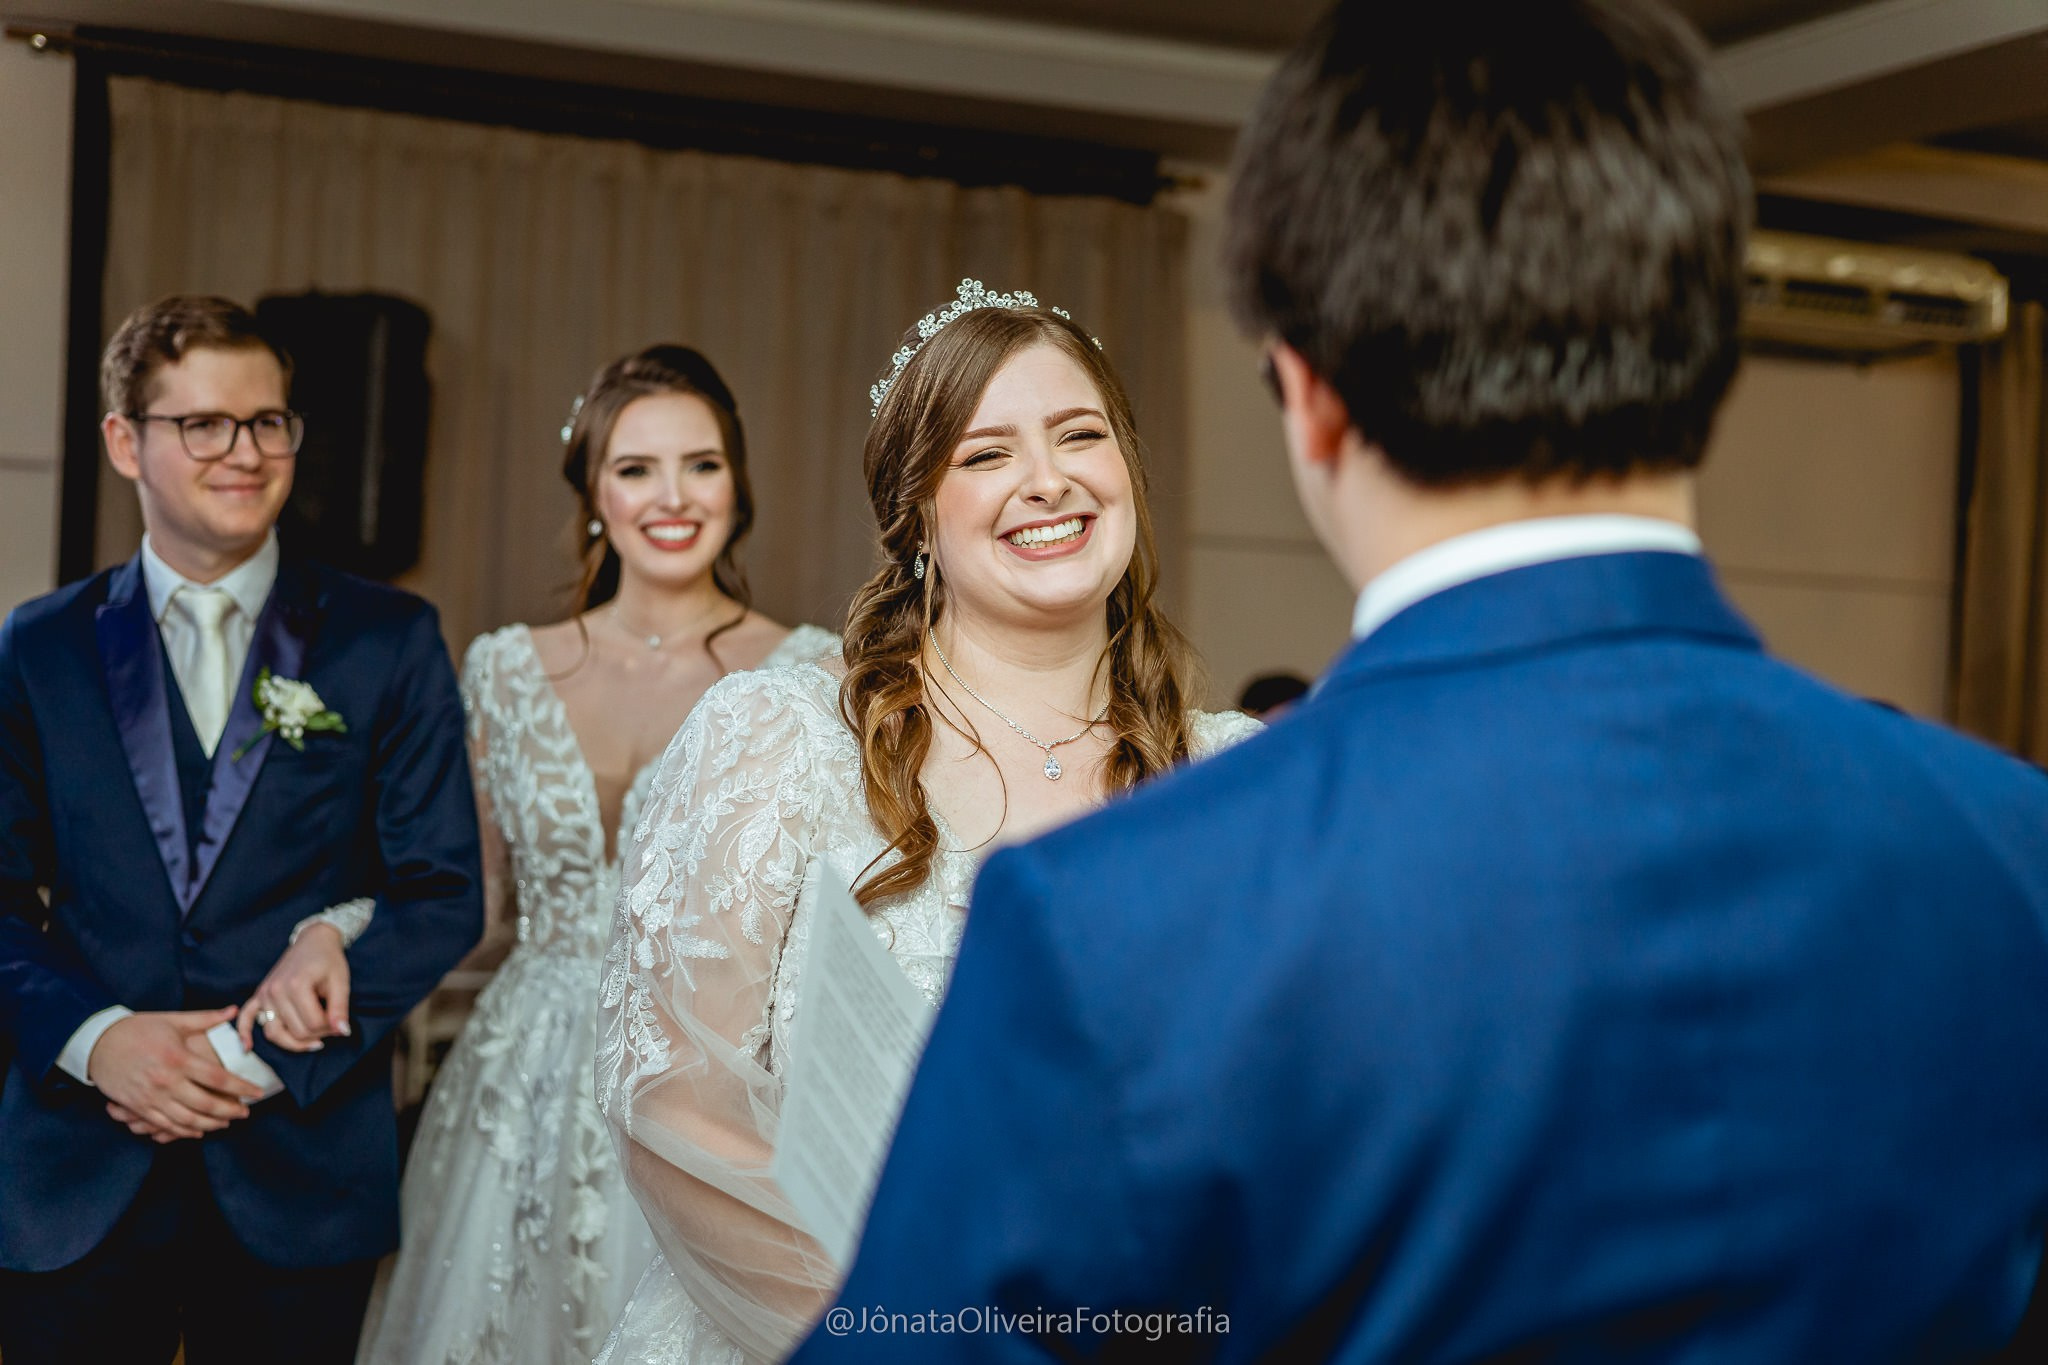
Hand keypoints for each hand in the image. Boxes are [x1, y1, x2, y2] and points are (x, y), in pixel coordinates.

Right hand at [90, 1007, 263, 1141]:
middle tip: (245, 1112)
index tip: (257, 1093)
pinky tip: (198, 1131)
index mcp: (178, 1058)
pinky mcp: (138, 1107)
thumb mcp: (173, 1020)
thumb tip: (233, 1010)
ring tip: (227, 1123)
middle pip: (206, 1104)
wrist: (97, 1043)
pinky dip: (183, 1132)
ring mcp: (150, 1097)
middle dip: (229, 1111)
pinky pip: (164, 1126)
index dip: (240, 1088)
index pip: (218, 1078)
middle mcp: (166, 1081)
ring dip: (210, 1125)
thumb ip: (206, 1018)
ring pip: (187, 1120)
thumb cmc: (138, 1029)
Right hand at [237, 922, 351, 1052]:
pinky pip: (246, 1017)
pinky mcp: (259, 995)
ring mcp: (265, 993)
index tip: (340, 1022)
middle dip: (317, 1034)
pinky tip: (246, 1047)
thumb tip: (342, 1032)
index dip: (331, 1028)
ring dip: (293, 1042)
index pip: (313, 1024)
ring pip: (273, 1032)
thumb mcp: (341, 982)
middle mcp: (275, 991)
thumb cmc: (328, 960)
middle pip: (295, 1031)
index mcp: (296, 985)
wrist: (313, 941)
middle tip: (331, 1027)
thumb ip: (340, 1009)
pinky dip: (244, 1033)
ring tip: (313, 1042)